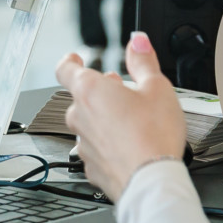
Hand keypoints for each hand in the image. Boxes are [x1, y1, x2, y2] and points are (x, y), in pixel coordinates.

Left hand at [58, 31, 187, 200]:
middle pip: (81, 97)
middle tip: (122, 93)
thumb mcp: (157, 87)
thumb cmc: (154, 135)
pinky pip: (95, 148)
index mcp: (90, 90)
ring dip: (103, 118)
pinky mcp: (91, 167)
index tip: (75, 58)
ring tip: (132, 122)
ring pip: (88, 123)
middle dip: (99, 93)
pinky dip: (108, 144)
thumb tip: (137, 41)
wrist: (151, 182)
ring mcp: (83, 143)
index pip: (65, 68)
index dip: (70, 60)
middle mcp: (79, 116)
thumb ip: (143, 61)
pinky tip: (129, 146)